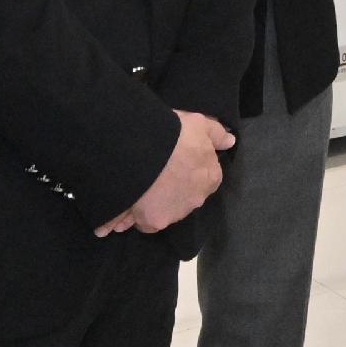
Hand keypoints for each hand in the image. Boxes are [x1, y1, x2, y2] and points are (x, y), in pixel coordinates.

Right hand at [103, 112, 235, 234]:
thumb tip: (230, 142)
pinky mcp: (152, 222)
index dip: (188, 170)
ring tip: (130, 197)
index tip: (173, 163)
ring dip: (149, 207)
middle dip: (170, 191)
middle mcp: (195, 200)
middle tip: (152, 178)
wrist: (147, 150)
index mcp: (210, 178)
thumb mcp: (200, 124)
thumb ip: (217, 134)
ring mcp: (174, 213)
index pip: (203, 178)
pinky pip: (140, 222)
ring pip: (161, 211)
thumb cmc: (177, 135)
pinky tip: (114, 218)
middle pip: (182, 197)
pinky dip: (127, 221)